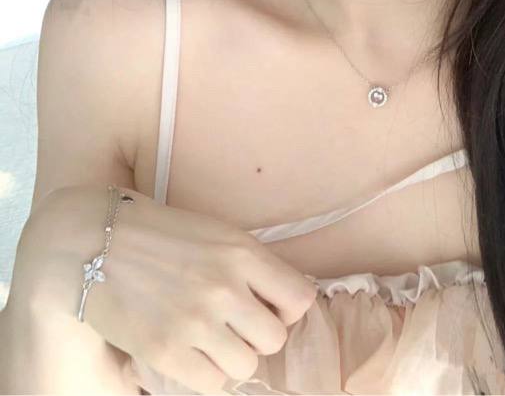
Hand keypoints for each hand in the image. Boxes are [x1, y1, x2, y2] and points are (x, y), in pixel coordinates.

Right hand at [31, 185, 318, 393]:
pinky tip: (190, 352)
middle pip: (275, 339)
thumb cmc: (160, 233)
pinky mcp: (165, 351)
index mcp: (242, 252)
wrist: (94, 240)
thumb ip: (252, 265)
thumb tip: (284, 300)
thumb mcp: (217, 233)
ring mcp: (195, 322)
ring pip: (246, 365)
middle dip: (258, 335)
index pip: (301, 299)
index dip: (287, 309)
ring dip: (232, 356)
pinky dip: (205, 373)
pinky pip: (212, 384)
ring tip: (209, 338)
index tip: (268, 307)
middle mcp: (224, 288)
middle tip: (234, 325)